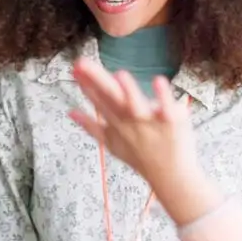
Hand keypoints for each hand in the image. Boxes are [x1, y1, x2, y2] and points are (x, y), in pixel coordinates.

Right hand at [67, 58, 222, 225]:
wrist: (171, 177)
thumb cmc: (140, 158)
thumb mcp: (111, 144)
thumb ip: (90, 126)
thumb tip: (70, 111)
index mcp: (116, 122)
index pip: (98, 100)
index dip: (85, 84)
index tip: (74, 67)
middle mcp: (130, 121)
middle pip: (111, 98)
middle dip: (95, 80)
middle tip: (80, 63)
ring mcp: (150, 121)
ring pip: (135, 104)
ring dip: (127, 90)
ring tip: (118, 74)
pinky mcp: (171, 121)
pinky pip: (167, 108)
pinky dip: (163, 96)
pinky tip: (158, 80)